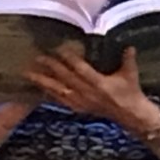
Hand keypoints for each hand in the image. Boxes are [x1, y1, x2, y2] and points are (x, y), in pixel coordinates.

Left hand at [24, 47, 157, 133]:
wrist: (130, 114)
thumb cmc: (130, 91)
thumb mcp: (130, 74)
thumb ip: (128, 58)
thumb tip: (128, 45)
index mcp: (99, 83)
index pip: (81, 69)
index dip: (69, 59)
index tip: (58, 48)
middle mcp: (87, 93)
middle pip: (65, 78)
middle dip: (51, 67)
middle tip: (38, 57)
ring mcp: (82, 102)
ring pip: (59, 91)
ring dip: (44, 82)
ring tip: (29, 73)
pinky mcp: (79, 108)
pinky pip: (61, 101)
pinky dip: (49, 94)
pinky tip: (39, 88)